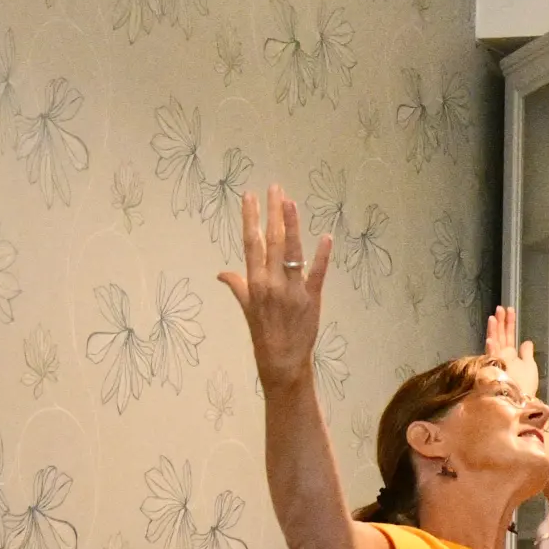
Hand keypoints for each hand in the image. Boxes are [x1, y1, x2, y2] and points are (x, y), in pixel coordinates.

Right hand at [218, 185, 329, 395]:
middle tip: (276, 188)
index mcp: (254, 282)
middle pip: (273, 241)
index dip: (250, 218)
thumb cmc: (263, 333)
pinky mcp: (312, 299)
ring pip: (293, 252)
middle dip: (273, 213)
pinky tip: (326, 236)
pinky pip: (317, 273)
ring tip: (291, 202)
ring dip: (293, 225)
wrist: (281, 360)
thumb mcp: (246, 308)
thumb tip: (222, 273)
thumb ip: (238, 286)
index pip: (251, 243)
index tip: (250, 196)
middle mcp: (272, 282)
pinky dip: (322, 255)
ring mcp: (293, 290)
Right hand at [485, 305, 539, 402]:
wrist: (519, 401)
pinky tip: (491, 340)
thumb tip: (527, 341)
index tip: (509, 310)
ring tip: (494, 317)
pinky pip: (491, 359)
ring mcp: (497, 363)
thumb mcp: (530, 367)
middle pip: (500, 336)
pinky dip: (491, 349)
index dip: (509, 323)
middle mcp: (502, 357)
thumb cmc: (525, 386)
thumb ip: (526, 353)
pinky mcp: (494, 371)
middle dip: (501, 322)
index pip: (509, 335)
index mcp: (511, 355)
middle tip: (500, 308)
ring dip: (494, 330)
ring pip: (494, 343)